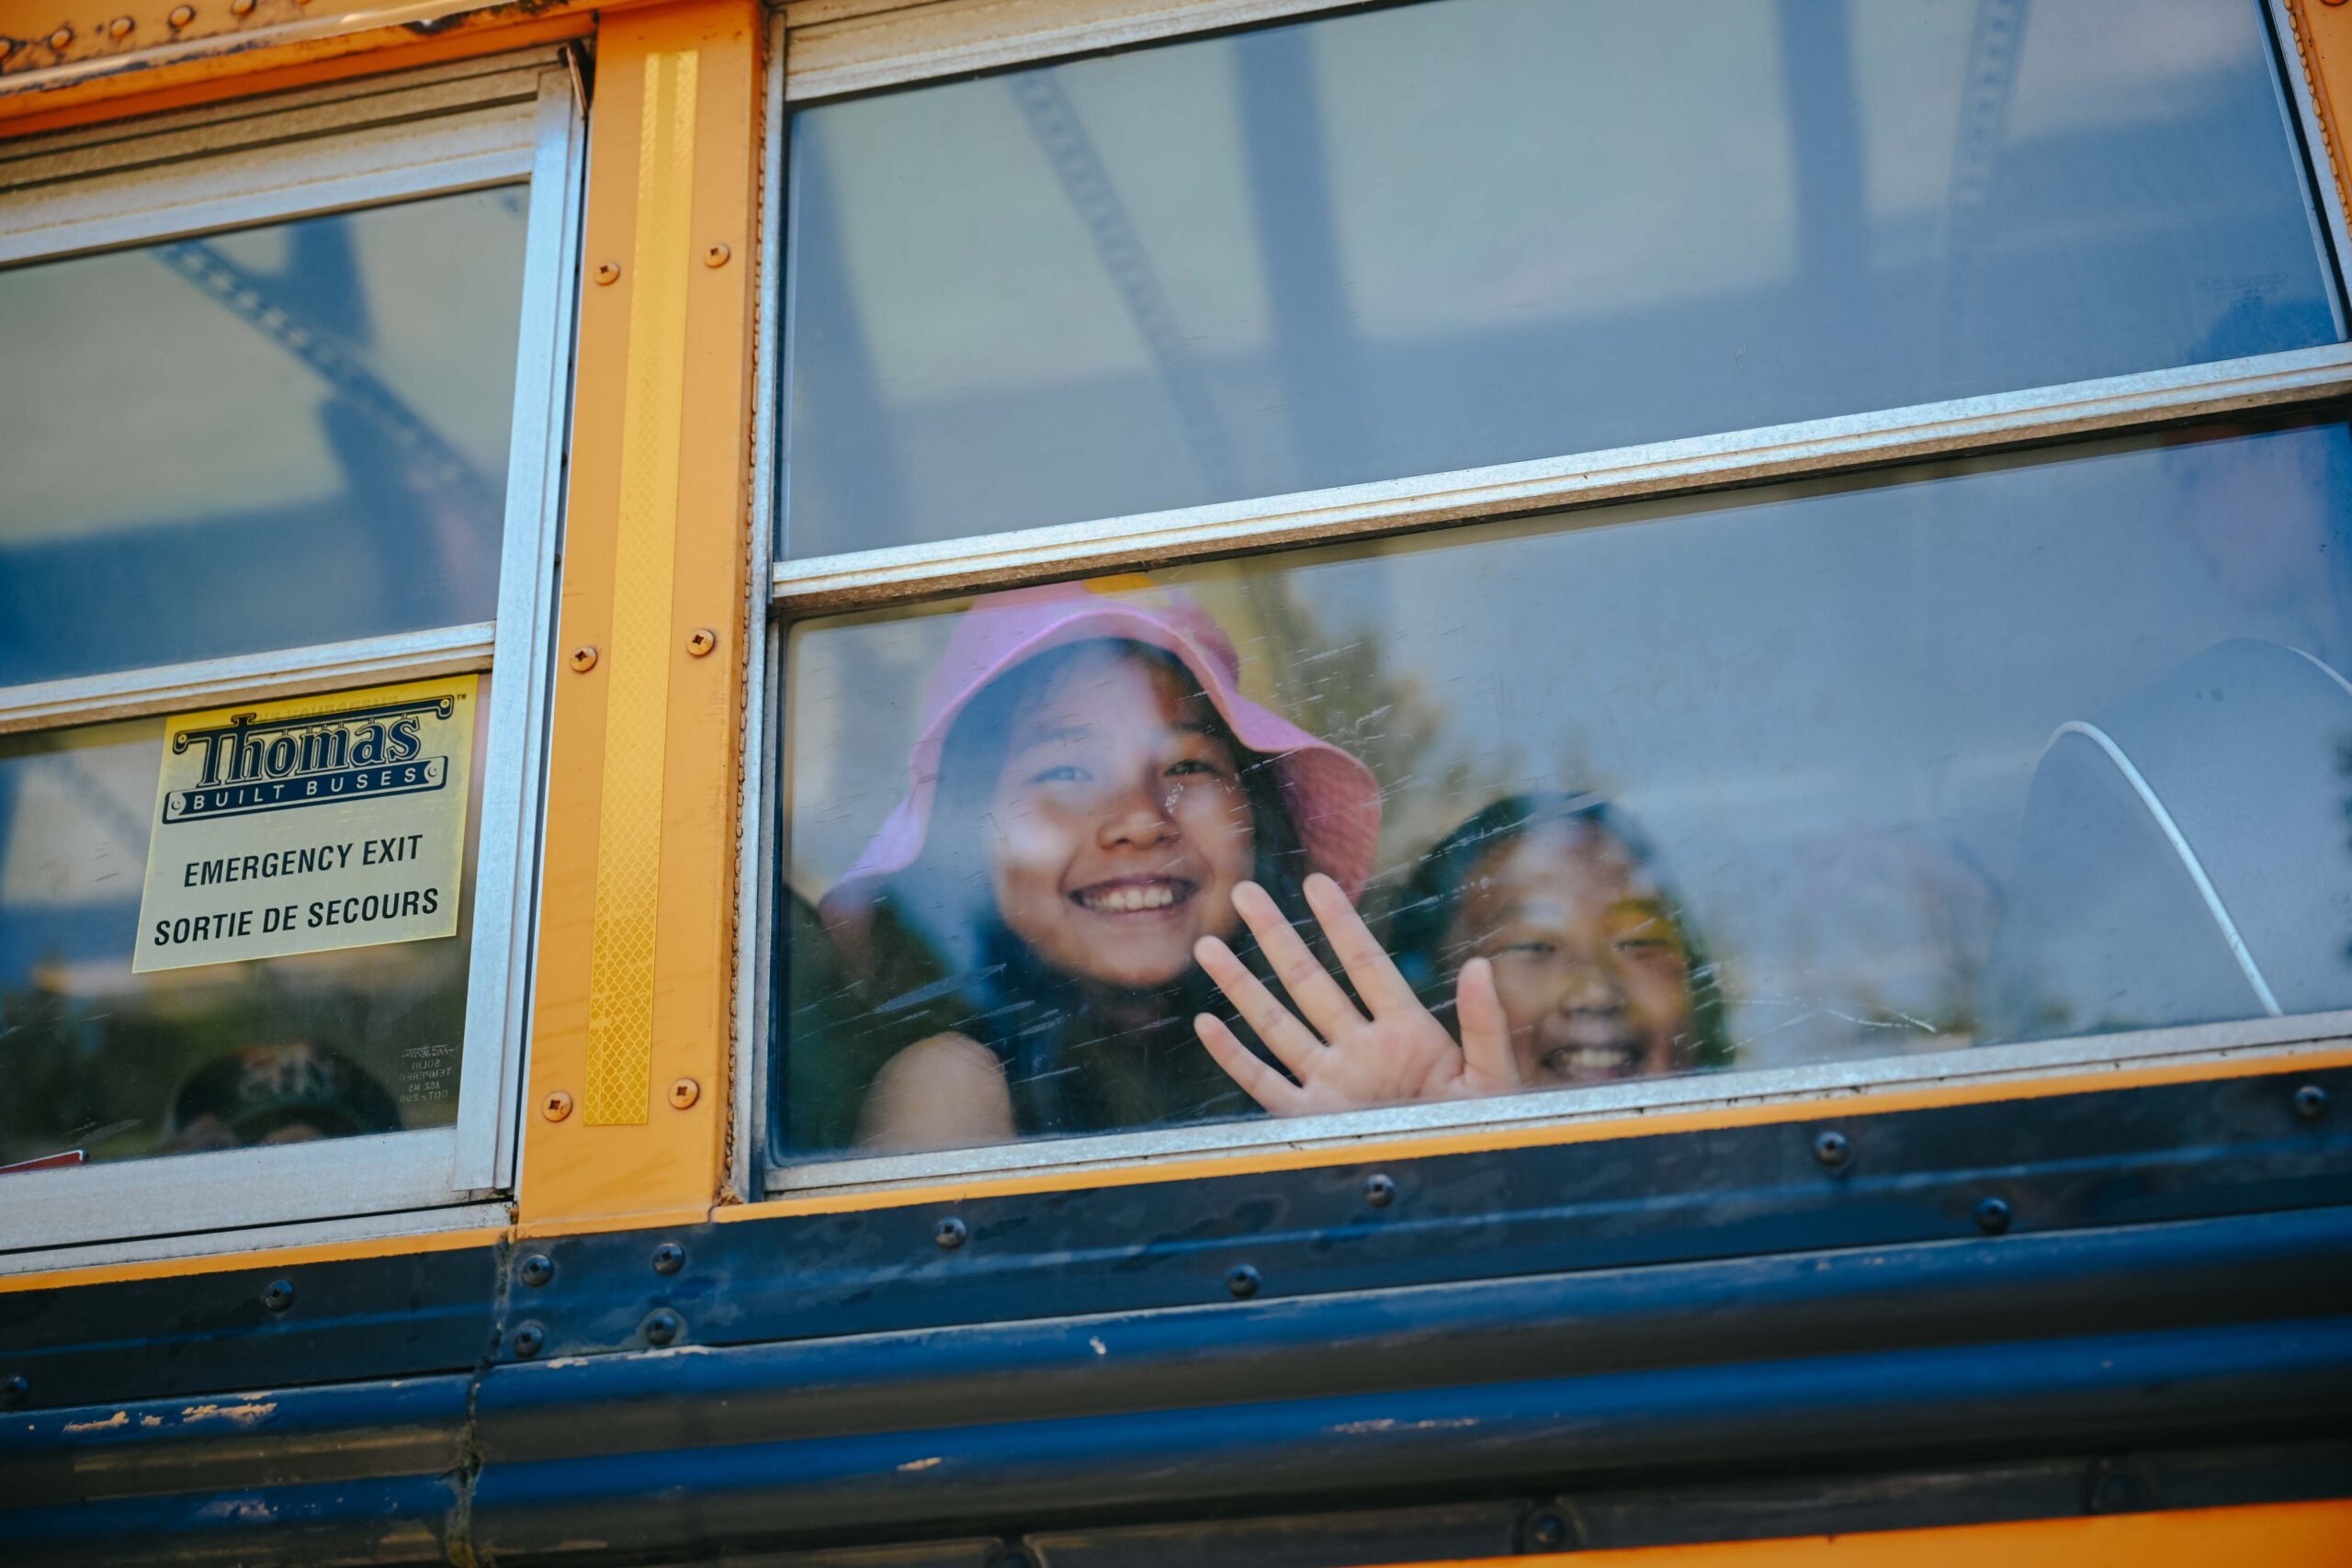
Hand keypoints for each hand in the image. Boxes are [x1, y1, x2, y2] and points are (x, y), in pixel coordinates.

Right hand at [1192, 874, 1521, 1115]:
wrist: (1461, 1182)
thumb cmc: (1484, 1128)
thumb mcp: (1493, 1074)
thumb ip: (1484, 1022)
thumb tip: (1479, 965)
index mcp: (1406, 1032)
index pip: (1366, 965)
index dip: (1341, 923)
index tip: (1316, 882)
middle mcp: (1361, 1050)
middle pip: (1309, 981)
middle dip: (1276, 936)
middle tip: (1246, 892)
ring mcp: (1333, 1083)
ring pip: (1277, 1025)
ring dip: (1243, 986)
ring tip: (1210, 945)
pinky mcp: (1314, 1120)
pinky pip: (1265, 1084)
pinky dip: (1234, 1057)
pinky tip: (1207, 1024)